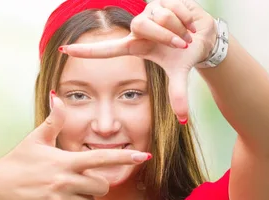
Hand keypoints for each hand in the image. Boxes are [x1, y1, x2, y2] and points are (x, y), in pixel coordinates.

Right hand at [0, 94, 151, 199]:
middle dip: (94, 185)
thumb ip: (54, 121)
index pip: (101, 158)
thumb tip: (58, 97)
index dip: (124, 158)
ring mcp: (59, 199)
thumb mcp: (36, 138)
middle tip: (76, 180)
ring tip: (61, 190)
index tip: (144, 157)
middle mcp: (65, 181)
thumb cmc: (19, 160)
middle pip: (102, 187)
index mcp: (65, 161)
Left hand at [61, 0, 215, 121]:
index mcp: (136, 46)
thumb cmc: (184, 55)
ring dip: (179, 28)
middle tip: (182, 44)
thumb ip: (178, 95)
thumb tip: (183, 120)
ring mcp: (148, 12)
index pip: (107, 49)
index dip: (86, 51)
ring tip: (186, 34)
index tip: (64, 50)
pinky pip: (173, 9)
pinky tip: (189, 23)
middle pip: (143, 26)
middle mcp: (138, 28)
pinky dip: (187, 19)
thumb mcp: (179, 74)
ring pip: (160, 17)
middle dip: (167, 36)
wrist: (204, 37)